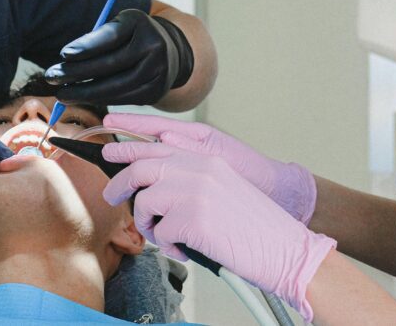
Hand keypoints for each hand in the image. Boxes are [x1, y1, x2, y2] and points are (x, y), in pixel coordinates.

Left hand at [43, 9, 193, 105]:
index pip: (110, 36)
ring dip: (84, 92)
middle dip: (77, 73)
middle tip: (52, 78)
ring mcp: (157, 71)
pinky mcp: (155, 91)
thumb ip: (97, 37)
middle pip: (110, 65)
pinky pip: (122, 99)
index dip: (86, 46)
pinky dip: (100, 99)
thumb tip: (67, 58)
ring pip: (115, 87)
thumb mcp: (119, 25)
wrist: (171, 52)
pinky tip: (82, 98)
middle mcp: (153, 46)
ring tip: (62, 94)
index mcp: (140, 23)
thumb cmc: (132, 36)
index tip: (63, 54)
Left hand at [102, 142, 335, 321]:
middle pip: (141, 168)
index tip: (109, 152)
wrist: (286, 249)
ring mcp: (195, 191)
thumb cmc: (255, 227)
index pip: (156, 145)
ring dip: (148, 224)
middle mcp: (198, 168)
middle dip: (119, 184)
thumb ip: (189, 178)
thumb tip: (149, 187)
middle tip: (110, 197)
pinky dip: (169, 246)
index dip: (127, 149)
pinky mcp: (193, 218)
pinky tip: (187, 250)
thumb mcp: (221, 187)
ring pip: (145, 202)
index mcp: (206, 158)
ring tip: (165, 236)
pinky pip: (161, 233)